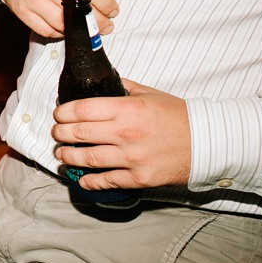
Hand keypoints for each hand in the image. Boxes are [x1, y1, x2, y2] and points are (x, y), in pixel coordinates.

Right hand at [0, 0, 126, 39]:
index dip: (108, 6)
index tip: (113, 10)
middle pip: (80, 13)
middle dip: (98, 22)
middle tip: (105, 24)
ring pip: (64, 26)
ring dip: (79, 29)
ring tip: (86, 26)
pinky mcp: (23, 11)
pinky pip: (46, 31)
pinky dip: (59, 32)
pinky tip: (65, 25)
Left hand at [53, 79, 190, 190]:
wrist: (206, 143)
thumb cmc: (178, 116)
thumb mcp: (148, 94)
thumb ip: (123, 87)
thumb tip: (103, 81)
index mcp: (127, 110)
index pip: (83, 110)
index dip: (64, 113)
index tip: (58, 115)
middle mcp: (126, 134)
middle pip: (80, 134)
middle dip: (61, 134)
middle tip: (55, 133)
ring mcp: (132, 159)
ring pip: (89, 159)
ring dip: (69, 156)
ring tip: (61, 154)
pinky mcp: (140, 178)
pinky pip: (108, 181)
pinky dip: (90, 181)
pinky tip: (80, 178)